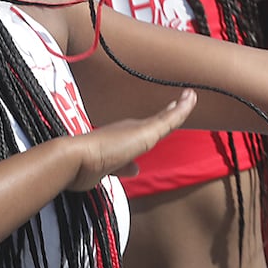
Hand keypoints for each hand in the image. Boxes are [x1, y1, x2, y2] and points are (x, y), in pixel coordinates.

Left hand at [65, 90, 194, 190]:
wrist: (77, 162)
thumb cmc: (112, 146)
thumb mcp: (146, 132)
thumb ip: (168, 119)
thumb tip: (190, 96)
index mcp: (136, 127)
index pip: (162, 116)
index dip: (176, 109)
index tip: (187, 98)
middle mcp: (125, 136)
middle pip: (148, 128)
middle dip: (161, 122)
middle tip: (174, 113)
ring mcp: (113, 151)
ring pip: (134, 147)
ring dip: (144, 145)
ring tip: (153, 146)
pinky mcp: (104, 167)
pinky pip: (122, 165)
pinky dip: (130, 166)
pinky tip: (133, 171)